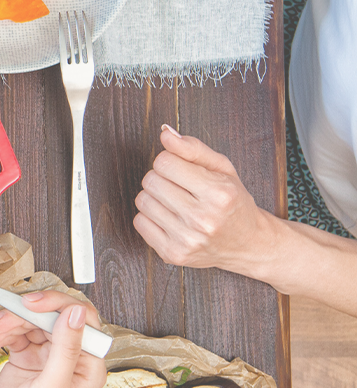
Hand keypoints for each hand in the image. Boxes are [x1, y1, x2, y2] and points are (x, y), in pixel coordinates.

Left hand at [132, 126, 280, 275]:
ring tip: (176, 203)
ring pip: (142, 201)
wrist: (248, 244)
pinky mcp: (173, 254)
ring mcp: (187, 239)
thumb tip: (165, 133)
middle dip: (162, 178)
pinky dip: (150, 217)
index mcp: (219, 193)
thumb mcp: (223, 169)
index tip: (181, 170)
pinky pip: (139, 222)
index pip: (164, 162)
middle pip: (151, 181)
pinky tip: (171, 219)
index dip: (169, 162)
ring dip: (155, 198)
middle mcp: (203, 219)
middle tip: (180, 187)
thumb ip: (193, 148)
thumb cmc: (234, 202)